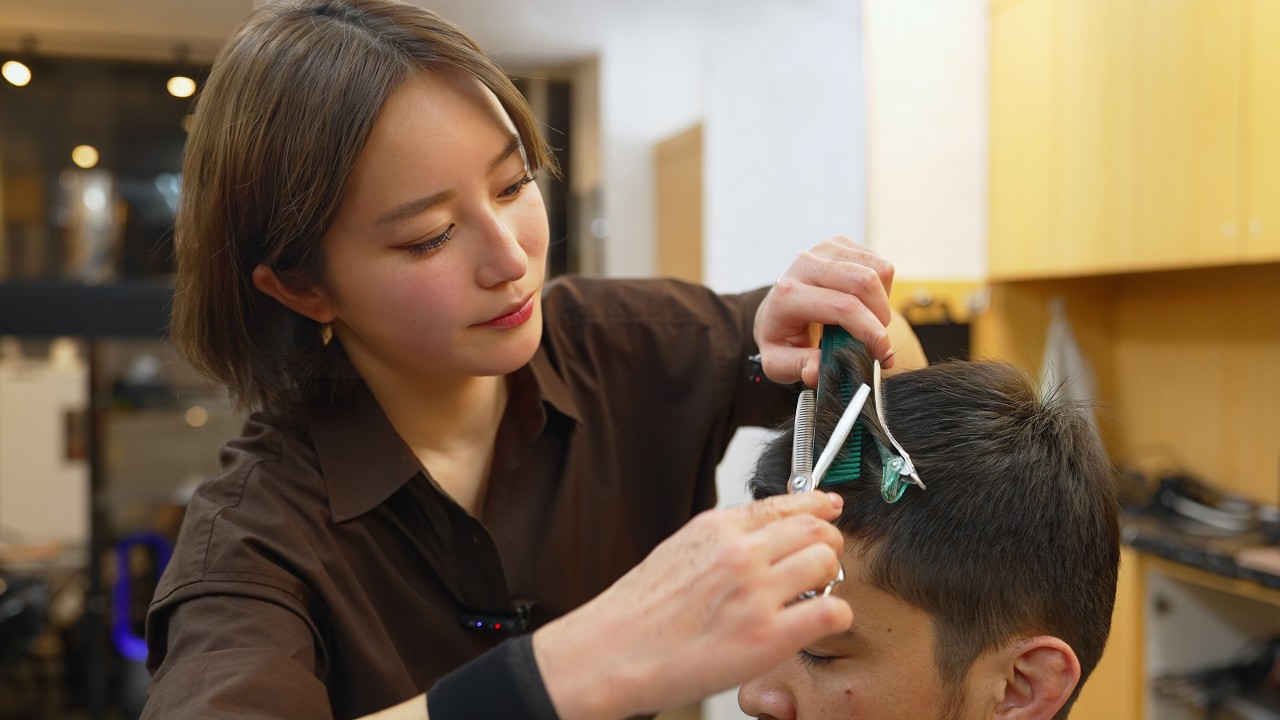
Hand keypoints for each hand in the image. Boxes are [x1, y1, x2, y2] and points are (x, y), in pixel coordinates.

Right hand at [532, 492, 851, 719]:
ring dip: (829, 578)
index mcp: (717, 528)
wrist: (609, 653)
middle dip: (826, 543)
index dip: (817, 506)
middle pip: (815, 528)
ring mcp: (754, 593)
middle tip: (822, 563)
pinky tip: (816, 624)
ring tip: (812, 596)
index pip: (787, 502)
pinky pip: (830, 612)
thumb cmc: (637, 613)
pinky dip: (834, 616)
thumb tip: (757, 532)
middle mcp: (739, 553)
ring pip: (826, 562)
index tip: (830, 508)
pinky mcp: (765, 637)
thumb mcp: (678, 550)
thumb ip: (721, 539)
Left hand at [754, 236, 895, 385]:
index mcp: (788, 293)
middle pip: (865, 281)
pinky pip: (879, 264)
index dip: (871, 331)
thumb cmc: (782, 337)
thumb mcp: (779, 363)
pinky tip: (863, 303)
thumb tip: (817, 372)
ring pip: (878, 270)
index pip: (843, 307)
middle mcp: (804, 264)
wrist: (776, 309)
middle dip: (881, 316)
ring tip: (867, 321)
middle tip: (877, 340)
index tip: (882, 353)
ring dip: (883, 302)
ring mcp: (823, 249)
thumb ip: (798, 368)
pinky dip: (882, 289)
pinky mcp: (840, 244)